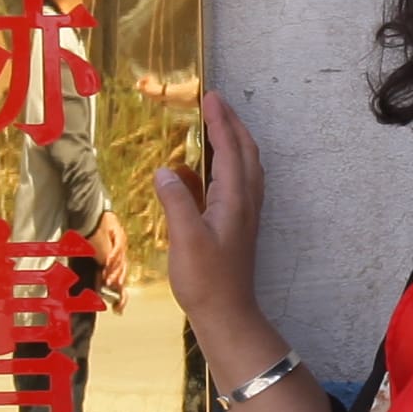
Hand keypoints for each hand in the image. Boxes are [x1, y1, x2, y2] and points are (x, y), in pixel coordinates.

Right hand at [148, 88, 270, 352]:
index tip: (211, 96)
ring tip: (219, 127)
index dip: (220, 122)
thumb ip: (177, 202)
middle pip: (245, 153)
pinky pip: (240, 183)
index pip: (229, 150)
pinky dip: (231, 164)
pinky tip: (214, 171)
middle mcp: (245, 202)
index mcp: (234, 200)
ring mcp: (245, 215)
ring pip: (247, 167)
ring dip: (235, 142)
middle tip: (216, 103)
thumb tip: (165, 170)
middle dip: (232, 124)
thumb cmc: (206, 281)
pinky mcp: (238, 227)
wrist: (227, 315)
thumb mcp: (186, 240)